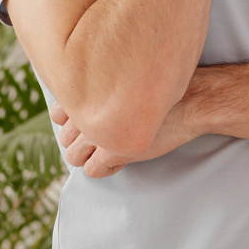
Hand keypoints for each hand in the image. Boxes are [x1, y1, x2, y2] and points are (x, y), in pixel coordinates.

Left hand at [49, 97, 200, 178]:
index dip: (73, 120)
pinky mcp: (112, 152)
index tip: (93, 119)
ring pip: (73, 156)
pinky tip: (121, 160)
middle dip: (82, 140)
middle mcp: (87, 110)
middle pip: (65, 137)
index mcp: (89, 89)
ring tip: (111, 150)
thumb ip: (104, 87)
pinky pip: (92, 170)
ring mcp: (97, 132)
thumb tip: (91, 99)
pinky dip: (104, 168)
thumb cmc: (163, 86)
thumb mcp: (128, 78)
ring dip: (90, 156)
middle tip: (105, 137)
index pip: (58, 114)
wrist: (191, 100)